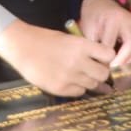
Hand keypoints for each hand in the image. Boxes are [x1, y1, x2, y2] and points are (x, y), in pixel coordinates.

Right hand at [0, 19, 114, 96]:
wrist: (22, 47)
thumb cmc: (45, 40)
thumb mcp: (69, 38)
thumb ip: (86, 50)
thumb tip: (102, 63)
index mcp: (81, 46)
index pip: (109, 55)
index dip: (107, 58)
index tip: (102, 58)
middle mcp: (78, 62)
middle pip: (104, 74)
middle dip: (101, 72)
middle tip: (93, 69)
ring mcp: (69, 77)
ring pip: (93, 85)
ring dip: (89, 80)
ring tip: (79, 74)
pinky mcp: (60, 89)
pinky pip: (79, 92)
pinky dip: (77, 87)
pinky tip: (69, 80)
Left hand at [78, 0, 130, 67]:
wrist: (99, 1)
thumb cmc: (92, 15)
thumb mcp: (88, 28)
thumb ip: (94, 45)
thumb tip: (101, 66)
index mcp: (114, 18)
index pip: (111, 42)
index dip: (107, 57)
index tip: (102, 69)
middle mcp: (128, 20)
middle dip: (124, 60)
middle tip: (115, 73)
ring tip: (121, 71)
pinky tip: (125, 65)